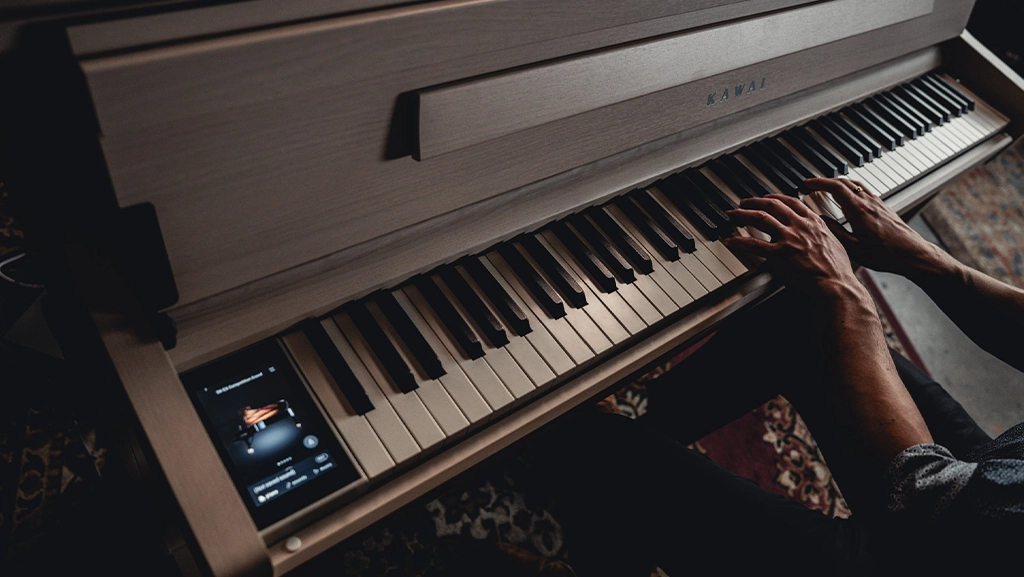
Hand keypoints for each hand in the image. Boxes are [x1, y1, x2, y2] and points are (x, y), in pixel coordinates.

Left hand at [723, 194, 861, 301]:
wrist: (835, 284)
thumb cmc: (837, 270)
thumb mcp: (835, 242)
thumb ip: (823, 233)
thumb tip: (820, 231)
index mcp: (813, 222)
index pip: (791, 202)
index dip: (775, 198)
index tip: (767, 198)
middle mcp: (800, 225)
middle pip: (772, 205)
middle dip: (754, 201)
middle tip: (744, 202)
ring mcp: (788, 238)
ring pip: (760, 218)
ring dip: (743, 214)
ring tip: (733, 214)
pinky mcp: (778, 254)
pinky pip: (753, 244)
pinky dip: (739, 241)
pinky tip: (731, 241)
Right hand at [804, 178, 942, 277]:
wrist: (911, 254)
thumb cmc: (885, 254)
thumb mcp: (853, 247)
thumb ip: (834, 231)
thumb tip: (820, 220)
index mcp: (858, 210)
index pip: (835, 187)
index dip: (818, 183)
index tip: (807, 183)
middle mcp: (868, 202)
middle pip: (844, 182)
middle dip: (826, 181)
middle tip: (814, 185)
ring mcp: (877, 203)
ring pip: (855, 184)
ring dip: (840, 183)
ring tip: (829, 189)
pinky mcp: (883, 207)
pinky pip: (864, 191)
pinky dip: (852, 189)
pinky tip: (850, 198)